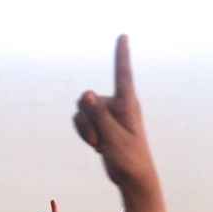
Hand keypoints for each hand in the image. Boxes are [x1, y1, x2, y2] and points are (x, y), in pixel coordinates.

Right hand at [74, 35, 158, 191]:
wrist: (132, 175)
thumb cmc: (129, 157)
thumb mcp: (113, 137)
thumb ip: (99, 115)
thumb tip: (86, 94)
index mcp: (128, 104)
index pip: (123, 75)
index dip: (121, 55)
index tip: (123, 36)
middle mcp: (117, 105)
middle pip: (88, 100)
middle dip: (87, 120)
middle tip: (98, 139)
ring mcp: (107, 115)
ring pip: (81, 112)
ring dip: (85, 130)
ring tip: (99, 144)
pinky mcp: (100, 124)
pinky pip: (81, 121)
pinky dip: (84, 133)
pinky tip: (96, 145)